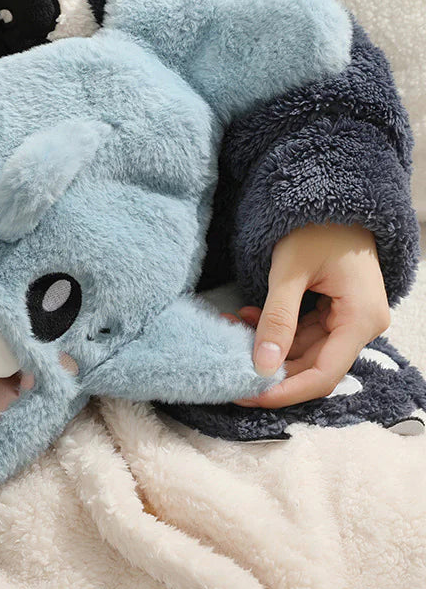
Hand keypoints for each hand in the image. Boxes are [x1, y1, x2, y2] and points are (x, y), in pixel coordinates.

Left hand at [232, 222, 389, 407]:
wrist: (331, 194)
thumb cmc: (316, 226)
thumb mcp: (289, 271)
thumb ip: (276, 318)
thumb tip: (262, 365)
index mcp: (361, 318)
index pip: (323, 374)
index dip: (285, 390)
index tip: (248, 394)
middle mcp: (360, 324)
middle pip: (313, 366)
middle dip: (269, 369)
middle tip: (228, 370)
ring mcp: (347, 317)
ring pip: (303, 350)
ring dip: (266, 346)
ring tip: (229, 332)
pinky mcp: (332, 309)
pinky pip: (302, 332)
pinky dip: (272, 329)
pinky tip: (245, 317)